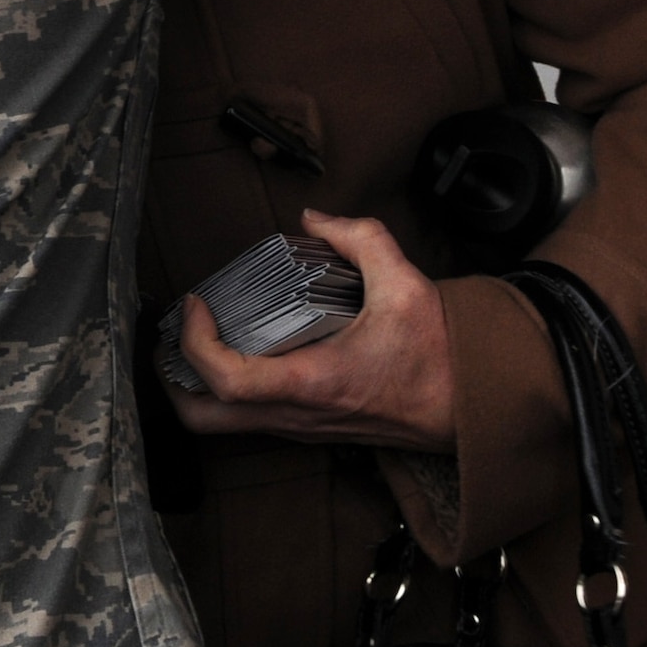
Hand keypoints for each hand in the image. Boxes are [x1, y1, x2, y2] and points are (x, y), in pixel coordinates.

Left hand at [165, 208, 456, 451]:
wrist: (474, 408)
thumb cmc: (441, 357)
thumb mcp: (406, 285)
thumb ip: (360, 239)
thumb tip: (315, 219)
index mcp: (312, 385)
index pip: (227, 379)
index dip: (195, 342)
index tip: (195, 303)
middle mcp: (298, 415)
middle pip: (204, 418)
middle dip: (173, 376)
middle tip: (171, 329)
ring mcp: (301, 427)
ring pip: (222, 424)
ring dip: (195, 383)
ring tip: (194, 335)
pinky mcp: (309, 426)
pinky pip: (248, 418)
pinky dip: (223, 390)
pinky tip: (234, 348)